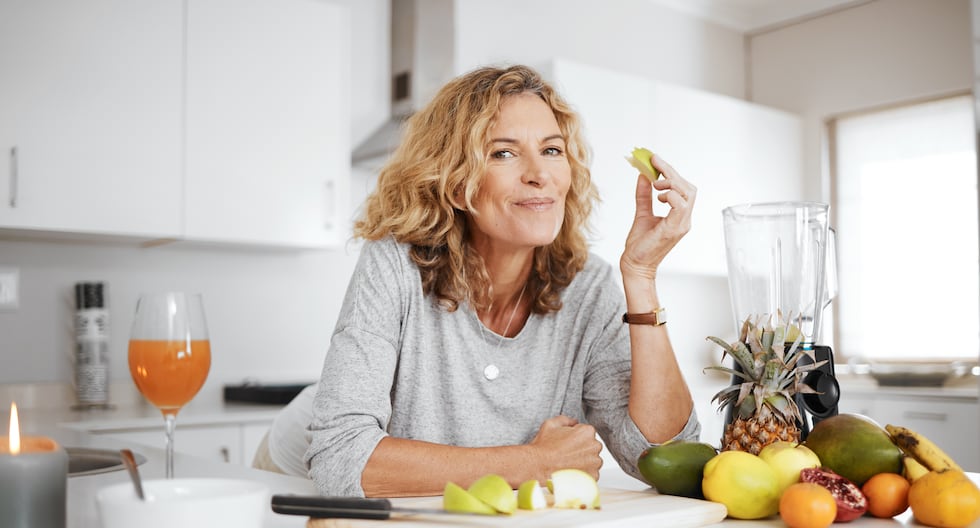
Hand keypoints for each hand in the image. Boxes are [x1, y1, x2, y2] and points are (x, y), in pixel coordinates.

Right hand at [527, 415, 602, 480]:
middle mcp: (594, 446)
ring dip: (583, 462)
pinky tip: (570, 471)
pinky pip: (591, 474)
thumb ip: (566, 419)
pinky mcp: (593, 476)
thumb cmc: (544, 448)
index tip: (567, 443)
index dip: (575, 437)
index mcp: (587, 432)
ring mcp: (595, 463)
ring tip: (568, 463)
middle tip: (567, 453)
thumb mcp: (551, 424)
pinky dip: (583, 473)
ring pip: (592, 460)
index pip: (586, 432)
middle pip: (591, 446)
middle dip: (581, 449)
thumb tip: (573, 421)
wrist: (538, 467)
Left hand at [620, 154, 695, 280]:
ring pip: (687, 194)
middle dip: (672, 172)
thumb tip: (643, 176)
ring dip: (671, 183)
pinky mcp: (674, 229)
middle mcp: (684, 219)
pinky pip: (680, 205)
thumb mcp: (642, 213)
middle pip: (688, 187)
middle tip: (654, 164)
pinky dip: (670, 195)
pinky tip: (658, 196)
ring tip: (655, 185)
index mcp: (679, 216)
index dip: (671, 172)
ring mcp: (682, 225)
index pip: (684, 188)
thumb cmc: (640, 244)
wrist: (635, 265)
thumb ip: (644, 196)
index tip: (655, 159)